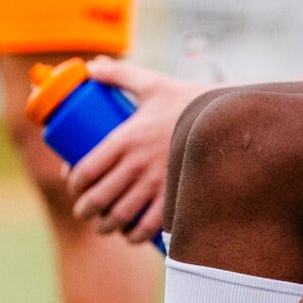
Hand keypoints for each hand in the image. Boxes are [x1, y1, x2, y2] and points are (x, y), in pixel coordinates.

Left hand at [71, 59, 198, 241]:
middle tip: (85, 210)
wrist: (228, 119)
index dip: (74, 184)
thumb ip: (120, 74)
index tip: (75, 186)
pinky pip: (147, 227)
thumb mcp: (152, 84)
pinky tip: (129, 234)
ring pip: (119, 216)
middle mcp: (137, 164)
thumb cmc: (187, 101)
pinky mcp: (175, 198)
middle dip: (85, 210)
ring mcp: (156, 184)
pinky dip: (132, 236)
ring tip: (103, 224)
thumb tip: (91, 65)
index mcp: (126, 138)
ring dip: (105, 226)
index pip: (86, 170)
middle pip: (98, 198)